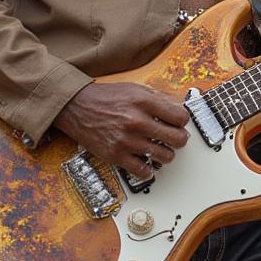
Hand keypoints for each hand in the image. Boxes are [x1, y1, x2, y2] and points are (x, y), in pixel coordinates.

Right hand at [53, 82, 188, 180]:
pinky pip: (144, 171)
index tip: (179, 122)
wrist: (77, 107)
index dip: (183, 120)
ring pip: (165, 156)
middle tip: (175, 138)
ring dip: (166, 154)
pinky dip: (149, 169)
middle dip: (180, 138)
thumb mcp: (135, 89)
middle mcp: (137, 121)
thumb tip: (179, 107)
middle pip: (177, 138)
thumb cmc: (106, 98)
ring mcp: (127, 141)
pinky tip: (147, 161)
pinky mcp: (116, 156)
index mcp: (144, 102)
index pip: (181, 117)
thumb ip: (159, 98)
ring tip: (160, 148)